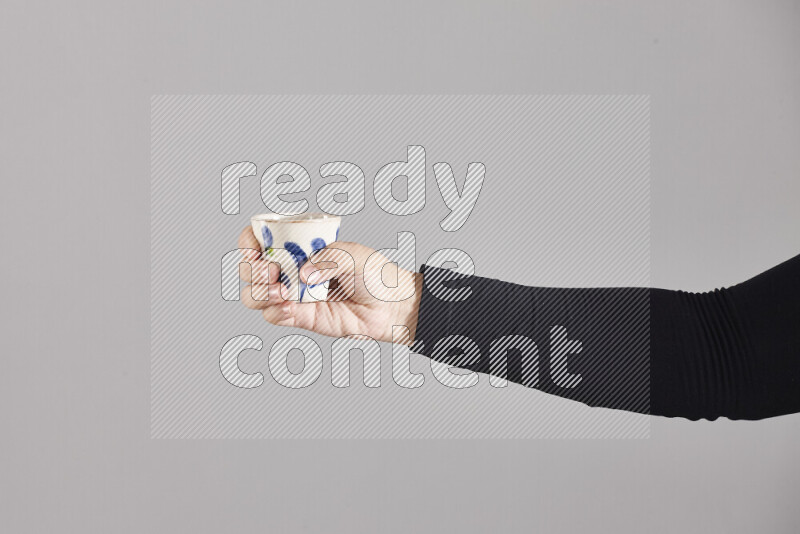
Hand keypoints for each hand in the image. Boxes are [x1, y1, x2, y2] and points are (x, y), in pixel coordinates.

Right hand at [237, 227, 421, 343]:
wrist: (390, 306)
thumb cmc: (374, 273)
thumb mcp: (354, 253)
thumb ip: (328, 258)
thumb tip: (302, 275)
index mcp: (298, 246)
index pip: (259, 239)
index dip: (248, 242)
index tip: (254, 249)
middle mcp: (290, 269)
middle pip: (249, 270)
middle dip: (252, 270)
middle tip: (271, 272)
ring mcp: (292, 294)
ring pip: (253, 296)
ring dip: (258, 293)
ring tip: (281, 292)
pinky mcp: (299, 317)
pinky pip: (272, 316)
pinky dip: (275, 312)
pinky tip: (291, 308)